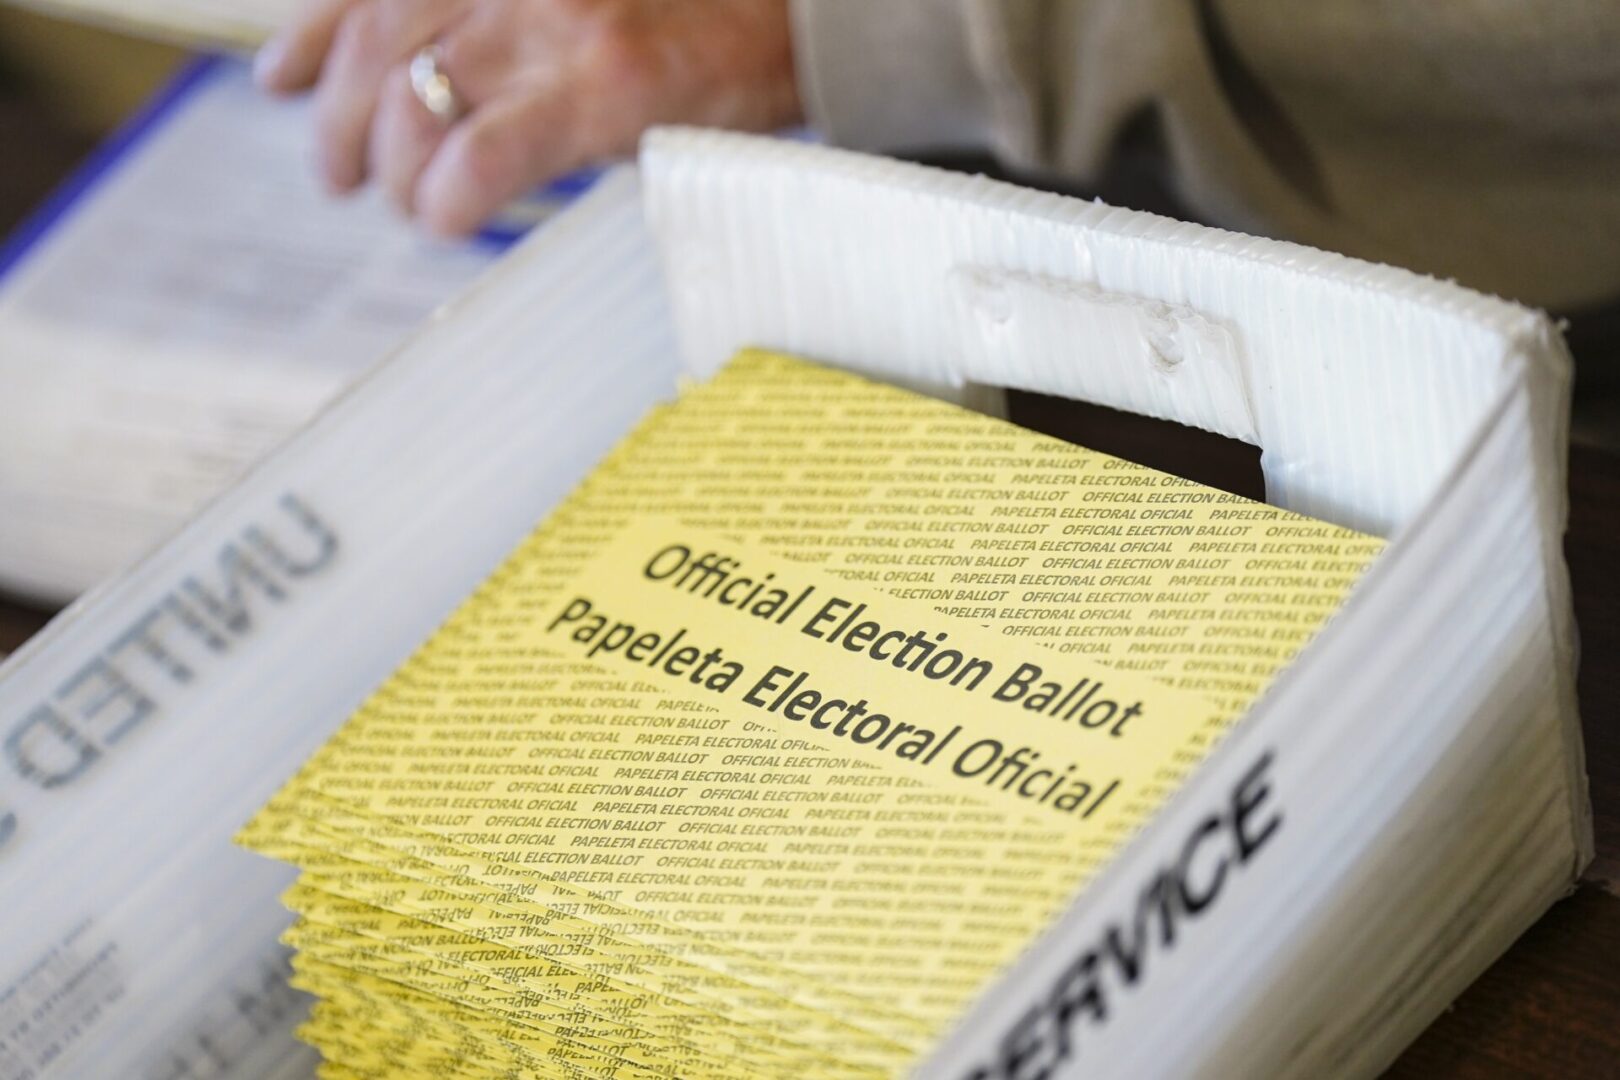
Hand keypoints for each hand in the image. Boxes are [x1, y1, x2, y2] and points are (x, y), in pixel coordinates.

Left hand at [255, 0, 800, 235]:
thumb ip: (496, 13)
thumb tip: (414, 62)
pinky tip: (446, 220)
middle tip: (339, 176)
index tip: (282, 81)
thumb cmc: (702, 5)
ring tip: (401, 203)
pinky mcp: (601, 87)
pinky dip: (446, 195)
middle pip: (379, 48)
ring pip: (414, 103)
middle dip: (338, 124)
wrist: (804, 10)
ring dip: (388, 169)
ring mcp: (555, 24)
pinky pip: (483, 152)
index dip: (311, 39)